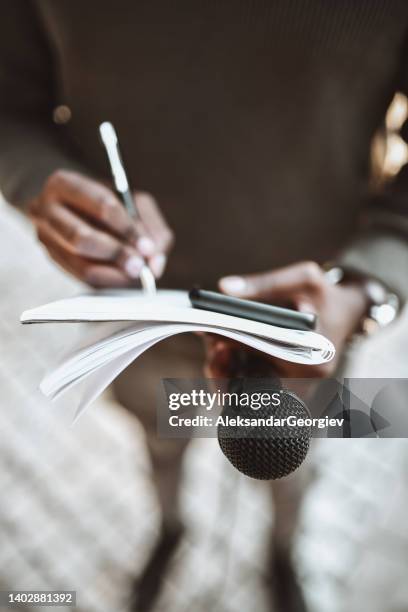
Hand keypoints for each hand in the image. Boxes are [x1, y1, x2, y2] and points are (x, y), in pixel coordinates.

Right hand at [29, 169, 173, 286]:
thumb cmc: (109, 202)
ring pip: (81, 265)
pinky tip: (123, 277)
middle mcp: (45, 210)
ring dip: (115, 274)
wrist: (75, 207)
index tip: (147, 247)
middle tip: (140, 265)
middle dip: (117, 254)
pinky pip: (83, 279)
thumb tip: (155, 263)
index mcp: (63, 183)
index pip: (101, 205)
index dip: (127, 228)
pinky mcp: (53, 260)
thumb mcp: (134, 202)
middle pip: (82, 238)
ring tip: (136, 273)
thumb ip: (151, 227)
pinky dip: (109, 281)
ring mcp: (45, 238)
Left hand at [205, 261, 368, 378]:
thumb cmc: (326, 295)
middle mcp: (303, 379)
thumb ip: (265, 284)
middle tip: (208, 346)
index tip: (209, 330)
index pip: (263, 352)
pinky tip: (222, 352)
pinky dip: (234, 369)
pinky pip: (251, 383)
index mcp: (313, 357)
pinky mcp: (281, 384)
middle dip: (224, 366)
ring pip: (246, 386)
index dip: (233, 341)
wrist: (345, 313)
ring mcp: (291, 385)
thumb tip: (224, 288)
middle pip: (252, 381)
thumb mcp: (304, 278)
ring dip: (225, 370)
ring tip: (212, 348)